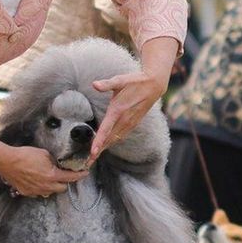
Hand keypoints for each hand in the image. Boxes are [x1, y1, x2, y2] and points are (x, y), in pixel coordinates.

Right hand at [0, 142, 86, 197]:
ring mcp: (36, 191)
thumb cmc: (25, 155)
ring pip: (50, 192)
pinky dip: (40, 188)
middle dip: (65, 182)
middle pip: (62, 188)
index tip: (84, 173)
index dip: (79, 175)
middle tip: (63, 175)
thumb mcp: (44, 154)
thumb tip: (56, 164)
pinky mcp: (27, 193)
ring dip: (52, 186)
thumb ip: (53, 161)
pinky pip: (38, 193)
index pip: (70, 178)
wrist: (7, 161)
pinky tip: (37, 180)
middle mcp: (45, 186)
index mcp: (52, 176)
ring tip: (48, 178)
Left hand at [88, 37, 176, 160]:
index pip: (106, 129)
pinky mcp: (133, 123)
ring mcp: (129, 123)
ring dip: (105, 148)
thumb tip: (95, 84)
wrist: (154, 85)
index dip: (99, 142)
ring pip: (115, 139)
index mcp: (118, 111)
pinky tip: (107, 145)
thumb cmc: (135, 81)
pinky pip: (121, 136)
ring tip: (94, 157)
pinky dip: (112, 142)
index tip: (93, 152)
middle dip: (98, 150)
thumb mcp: (120, 80)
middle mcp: (124, 120)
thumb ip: (107, 84)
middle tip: (87, 162)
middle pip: (109, 139)